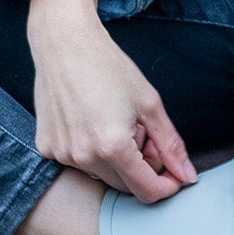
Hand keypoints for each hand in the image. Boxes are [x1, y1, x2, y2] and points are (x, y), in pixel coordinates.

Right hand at [27, 0, 196, 202]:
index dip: (167, 186)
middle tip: (141, 133)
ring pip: (101, 174)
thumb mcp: (149, 104)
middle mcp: (83, 157)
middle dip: (141, 167)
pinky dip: (90, 150)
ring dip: (115, 159)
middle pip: (124, 185)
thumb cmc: (108, 67)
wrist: (63, 42)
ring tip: (114, 123)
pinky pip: (77, 162)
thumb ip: (171, 144)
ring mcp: (61, 154)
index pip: (147, 192)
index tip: (174, 174)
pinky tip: (90, 120)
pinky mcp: (46, 146)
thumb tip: (187, 175)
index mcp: (112, 147)